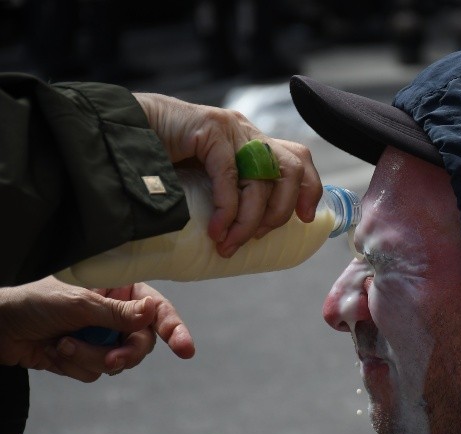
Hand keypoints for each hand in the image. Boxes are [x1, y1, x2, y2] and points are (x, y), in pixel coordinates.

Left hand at [0, 277, 194, 381]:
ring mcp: (100, 337)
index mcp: (119, 290)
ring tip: (62, 345)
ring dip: (88, 357)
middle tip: (111, 360)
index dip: (174, 328)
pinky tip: (54, 351)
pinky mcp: (84, 357)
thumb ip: (118, 313)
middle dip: (123, 352)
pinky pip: (95, 372)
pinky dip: (74, 365)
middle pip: (141, 342)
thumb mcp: (79, 304)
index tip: (185, 349)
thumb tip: (153, 312)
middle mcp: (115, 314)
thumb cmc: (34, 303)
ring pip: (117, 360)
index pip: (156, 309)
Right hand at [133, 93, 323, 257]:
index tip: (306, 219)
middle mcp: (246, 133)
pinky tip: (215, 229)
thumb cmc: (159, 163)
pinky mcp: (209, 128)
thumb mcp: (205, 182)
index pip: (297, 159)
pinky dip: (227, 209)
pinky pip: (230, 175)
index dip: (309, 189)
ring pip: (262, 178)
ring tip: (228, 243)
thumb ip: (227, 195)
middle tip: (255, 239)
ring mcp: (229, 128)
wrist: (117, 131)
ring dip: (250, 220)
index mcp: (251, 143)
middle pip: (290, 169)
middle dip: (279, 212)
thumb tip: (242, 236)